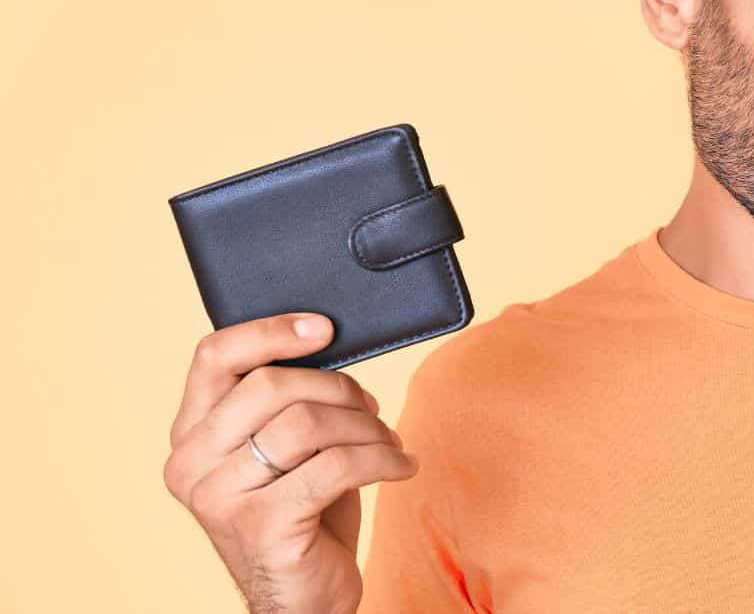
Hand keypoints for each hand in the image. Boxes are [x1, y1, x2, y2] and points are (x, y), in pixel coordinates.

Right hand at [162, 312, 418, 613]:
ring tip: (388, 444)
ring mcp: (219, 498)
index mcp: (191, 435)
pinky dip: (382, 460)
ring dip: (365, 427)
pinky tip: (401, 466)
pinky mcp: (261, 526)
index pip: (214, 357)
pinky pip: (336, 466)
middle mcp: (190, 464)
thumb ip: (289, 400)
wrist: (303, 597)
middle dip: (338, 388)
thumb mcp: (288, 448)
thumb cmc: (304, 512)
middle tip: (370, 407)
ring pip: (307, 423)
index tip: (324, 327)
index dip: (271, 331)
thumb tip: (332, 343)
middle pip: (270, 385)